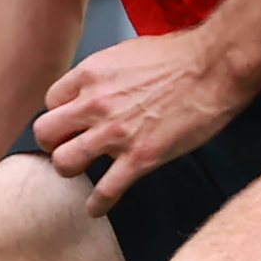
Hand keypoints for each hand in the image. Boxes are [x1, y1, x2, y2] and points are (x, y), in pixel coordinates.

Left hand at [30, 29, 251, 213]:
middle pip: (45, 133)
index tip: (69, 123)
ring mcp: (116, 133)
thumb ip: (104, 74)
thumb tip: (98, 89)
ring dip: (70, 170)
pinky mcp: (141, 157)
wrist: (214, 68)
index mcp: (91, 74)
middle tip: (66, 147)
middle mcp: (95, 104)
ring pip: (64, 163)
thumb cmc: (179, 56)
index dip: (59, 114)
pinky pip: (106, 189)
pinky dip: (97, 203)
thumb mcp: (126, 53)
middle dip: (52, 143)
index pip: (51, 102)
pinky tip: (95, 208)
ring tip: (81, 171)